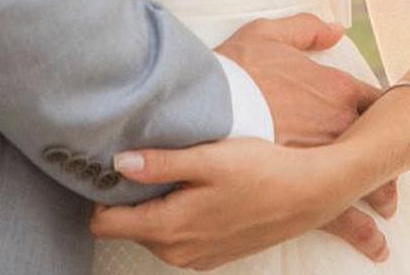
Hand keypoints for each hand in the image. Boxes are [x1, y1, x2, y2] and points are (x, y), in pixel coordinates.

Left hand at [90, 138, 386, 269]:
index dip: (101, 190)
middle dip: (126, 193)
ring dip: (153, 200)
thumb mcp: (208, 158)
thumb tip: (117, 162)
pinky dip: (174, 210)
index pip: (105, 222)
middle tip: (141, 153)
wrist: (308, 193)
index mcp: (169, 228)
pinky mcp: (211, 253)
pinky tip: (193, 184)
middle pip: (127, 223)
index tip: (106, 160)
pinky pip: (175, 234)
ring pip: (151, 228)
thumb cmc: (259, 170)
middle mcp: (176, 251)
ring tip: (171, 165)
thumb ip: (160, 163)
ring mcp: (194, 256)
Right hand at [215, 14, 398, 252]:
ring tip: (385, 208)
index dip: (384, 113)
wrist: (205, 110)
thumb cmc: (235, 70)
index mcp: (336, 90)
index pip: (377, 102)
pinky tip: (373, 243)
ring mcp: (326, 165)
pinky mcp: (305, 196)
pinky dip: (361, 231)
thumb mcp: (268, 34)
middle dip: (387, 158)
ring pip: (368, 185)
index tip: (385, 122)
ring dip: (380, 196)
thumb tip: (335, 31)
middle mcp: (340, 129)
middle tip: (390, 167)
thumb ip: (306, 29)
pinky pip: (343, 217)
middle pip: (380, 147)